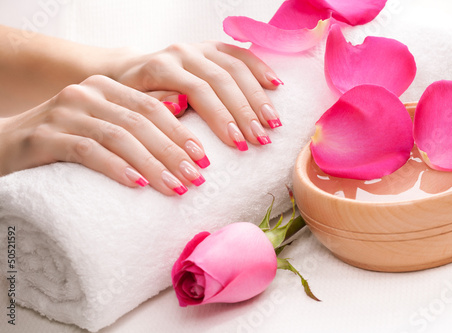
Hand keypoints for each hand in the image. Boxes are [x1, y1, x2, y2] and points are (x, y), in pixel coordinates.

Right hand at [0, 75, 207, 195]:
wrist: (7, 145)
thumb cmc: (68, 140)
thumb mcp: (106, 124)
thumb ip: (139, 115)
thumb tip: (185, 107)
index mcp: (108, 87)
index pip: (154, 106)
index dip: (182, 132)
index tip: (206, 158)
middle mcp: (88, 92)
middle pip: (142, 121)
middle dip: (174, 152)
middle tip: (198, 178)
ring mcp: (65, 112)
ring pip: (119, 136)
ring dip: (152, 164)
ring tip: (176, 188)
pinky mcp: (44, 136)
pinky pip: (87, 151)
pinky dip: (116, 167)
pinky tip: (137, 185)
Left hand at [112, 41, 283, 150]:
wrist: (129, 71)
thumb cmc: (132, 97)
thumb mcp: (133, 106)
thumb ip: (156, 103)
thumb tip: (180, 103)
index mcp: (161, 67)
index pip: (198, 91)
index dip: (221, 117)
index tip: (238, 143)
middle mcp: (183, 52)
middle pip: (222, 80)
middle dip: (245, 112)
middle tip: (261, 138)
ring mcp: (199, 47)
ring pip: (236, 67)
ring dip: (257, 97)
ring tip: (273, 123)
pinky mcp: (212, 47)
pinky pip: (241, 54)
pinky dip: (260, 69)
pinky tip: (276, 85)